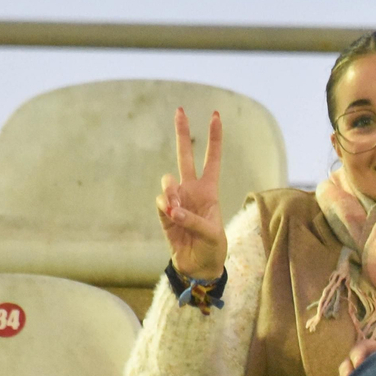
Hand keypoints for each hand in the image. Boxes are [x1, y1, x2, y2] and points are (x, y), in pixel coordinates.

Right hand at [156, 109, 225, 279]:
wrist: (198, 265)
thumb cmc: (213, 247)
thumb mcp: (212, 233)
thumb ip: (192, 219)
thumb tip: (170, 208)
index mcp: (210, 190)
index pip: (212, 159)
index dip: (214, 138)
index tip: (215, 115)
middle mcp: (192, 190)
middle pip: (185, 156)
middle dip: (182, 133)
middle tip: (179, 110)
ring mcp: (176, 200)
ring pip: (168, 181)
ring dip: (171, 191)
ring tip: (175, 207)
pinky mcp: (164, 214)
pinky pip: (160, 202)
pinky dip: (165, 207)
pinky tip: (172, 215)